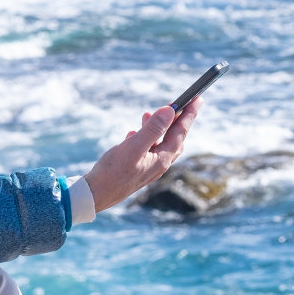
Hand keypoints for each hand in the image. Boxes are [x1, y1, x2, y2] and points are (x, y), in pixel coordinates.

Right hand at [82, 96, 200, 212]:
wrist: (95, 195)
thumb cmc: (113, 172)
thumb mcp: (134, 146)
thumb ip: (153, 129)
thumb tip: (170, 111)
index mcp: (162, 159)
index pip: (181, 132)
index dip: (189, 114)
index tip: (198, 99)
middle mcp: (159, 164)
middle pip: (175, 138)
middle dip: (177, 120)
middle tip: (180, 103)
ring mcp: (148, 168)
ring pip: (160, 144)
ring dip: (158, 127)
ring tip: (148, 114)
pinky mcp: (136, 169)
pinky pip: (147, 150)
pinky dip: (145, 138)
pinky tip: (133, 133)